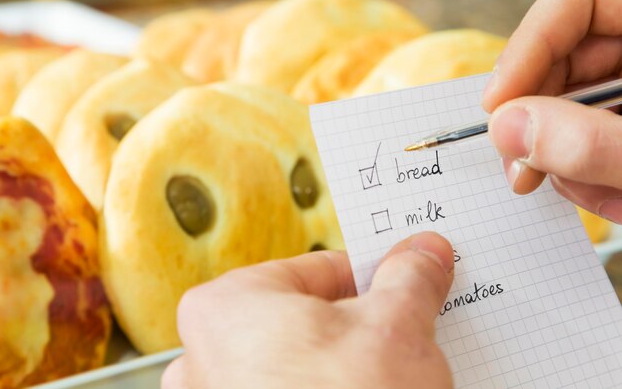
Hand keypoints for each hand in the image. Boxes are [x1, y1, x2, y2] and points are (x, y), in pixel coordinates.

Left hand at [161, 232, 453, 388]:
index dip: (372, 276)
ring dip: (346, 371)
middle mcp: (204, 360)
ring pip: (299, 369)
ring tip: (391, 382)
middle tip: (409, 334)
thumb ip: (409, 279)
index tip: (406, 284)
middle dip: (360, 329)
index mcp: (225, 307)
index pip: (317, 270)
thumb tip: (425, 252)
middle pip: (307, 323)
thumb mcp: (395, 330)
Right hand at [483, 0, 621, 223]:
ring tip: (601, 196)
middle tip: (522, 170)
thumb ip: (592, 140)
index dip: (526, 48)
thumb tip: (504, 130)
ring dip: (575, 161)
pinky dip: (597, 174)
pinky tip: (615, 196)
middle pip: (571, 59)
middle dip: (545, 124)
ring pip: (582, 108)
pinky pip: (601, 137)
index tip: (494, 108)